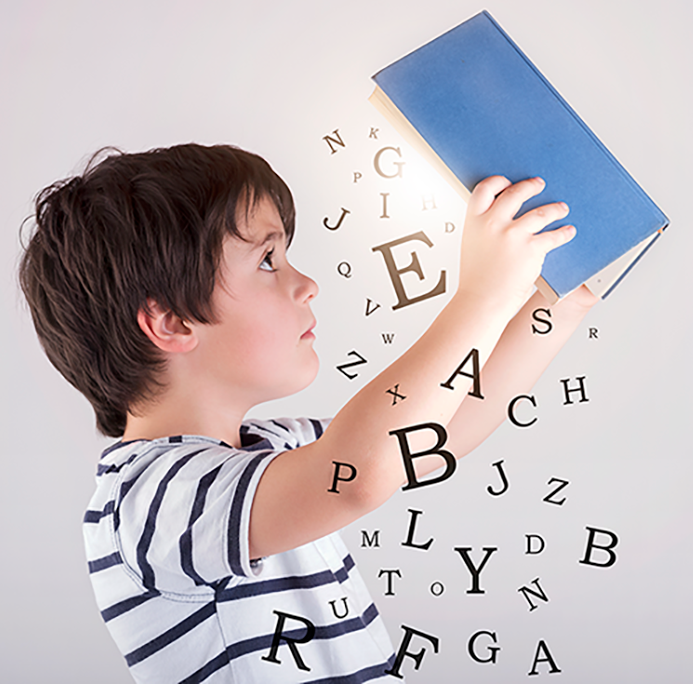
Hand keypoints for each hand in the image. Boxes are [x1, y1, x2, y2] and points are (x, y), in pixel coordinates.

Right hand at [458, 176, 576, 313]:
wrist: (481, 301)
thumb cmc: (476, 279)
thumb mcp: (472, 246)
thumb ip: (482, 229)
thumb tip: (497, 218)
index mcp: (474, 221)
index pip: (485, 188)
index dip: (498, 182)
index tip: (507, 182)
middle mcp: (493, 223)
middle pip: (516, 193)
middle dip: (531, 186)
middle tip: (539, 184)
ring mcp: (512, 235)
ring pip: (540, 212)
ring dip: (554, 209)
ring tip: (561, 209)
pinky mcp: (530, 248)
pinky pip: (553, 235)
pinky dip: (564, 233)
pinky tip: (568, 231)